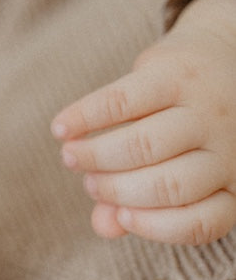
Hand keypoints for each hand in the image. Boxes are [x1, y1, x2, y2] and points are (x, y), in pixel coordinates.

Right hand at [52, 0, 235, 245]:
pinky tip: (61, 128)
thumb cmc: (198, 128)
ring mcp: (208, 108)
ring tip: (72, 157)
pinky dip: (85, 117)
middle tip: (91, 184)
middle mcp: (231, 148)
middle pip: (168, 185)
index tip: (121, 216)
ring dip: (97, 157)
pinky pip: (122, 100)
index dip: (156, 227)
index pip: (201, 222)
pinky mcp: (177, 72)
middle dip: (116, 190)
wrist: (227, 51)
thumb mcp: (184, 167)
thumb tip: (104, 227)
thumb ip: (146, 204)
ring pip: (145, 146)